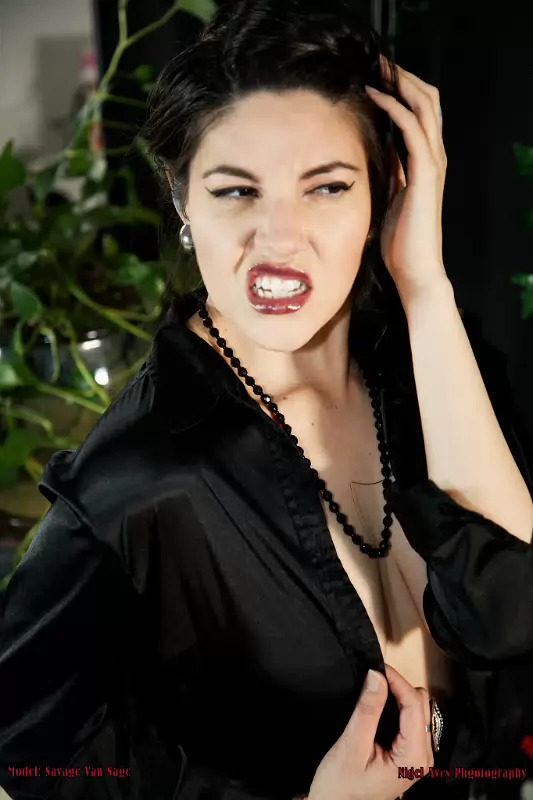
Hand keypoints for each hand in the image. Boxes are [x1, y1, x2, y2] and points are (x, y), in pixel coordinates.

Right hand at [306, 664, 432, 799]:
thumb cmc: (341, 788)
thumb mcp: (351, 746)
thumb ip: (367, 710)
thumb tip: (377, 676)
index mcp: (413, 758)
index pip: (414, 705)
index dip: (397, 680)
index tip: (377, 667)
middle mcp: (422, 757)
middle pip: (421, 704)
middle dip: (398, 686)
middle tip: (373, 678)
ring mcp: (417, 756)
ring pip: (418, 709)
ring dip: (399, 695)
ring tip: (375, 689)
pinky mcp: (408, 754)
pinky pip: (411, 719)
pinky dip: (397, 706)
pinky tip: (380, 704)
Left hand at [365, 56, 448, 304]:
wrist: (414, 270)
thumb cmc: (398, 242)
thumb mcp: (388, 199)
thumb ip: (387, 174)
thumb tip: (371, 153)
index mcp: (424, 164)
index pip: (419, 115)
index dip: (402, 93)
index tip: (376, 79)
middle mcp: (432, 159)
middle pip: (427, 102)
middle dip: (404, 79)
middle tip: (378, 65)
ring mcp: (431, 165)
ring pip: (424, 107)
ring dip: (401, 84)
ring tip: (377, 70)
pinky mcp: (424, 174)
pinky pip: (412, 129)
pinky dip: (395, 107)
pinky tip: (375, 96)